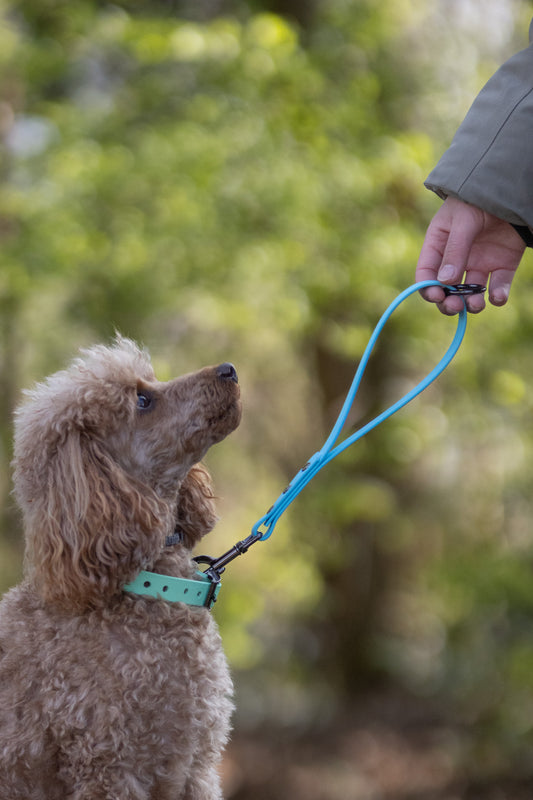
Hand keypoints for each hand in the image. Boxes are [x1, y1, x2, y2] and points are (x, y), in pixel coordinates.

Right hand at [416, 196, 525, 313]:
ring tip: (476, 304)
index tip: (436, 296)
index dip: (428, 288)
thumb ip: (455, 250)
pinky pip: (497, 287)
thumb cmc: (478, 199)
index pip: (426, 273)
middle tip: (455, 306)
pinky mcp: (502, 266)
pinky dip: (497, 296)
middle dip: (449, 302)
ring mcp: (479, 263)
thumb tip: (445, 282)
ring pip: (471, 293)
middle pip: (447, 290)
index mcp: (439, 245)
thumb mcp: (462, 220)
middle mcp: (457, 259)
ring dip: (471, 304)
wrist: (511, 188)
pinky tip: (497, 296)